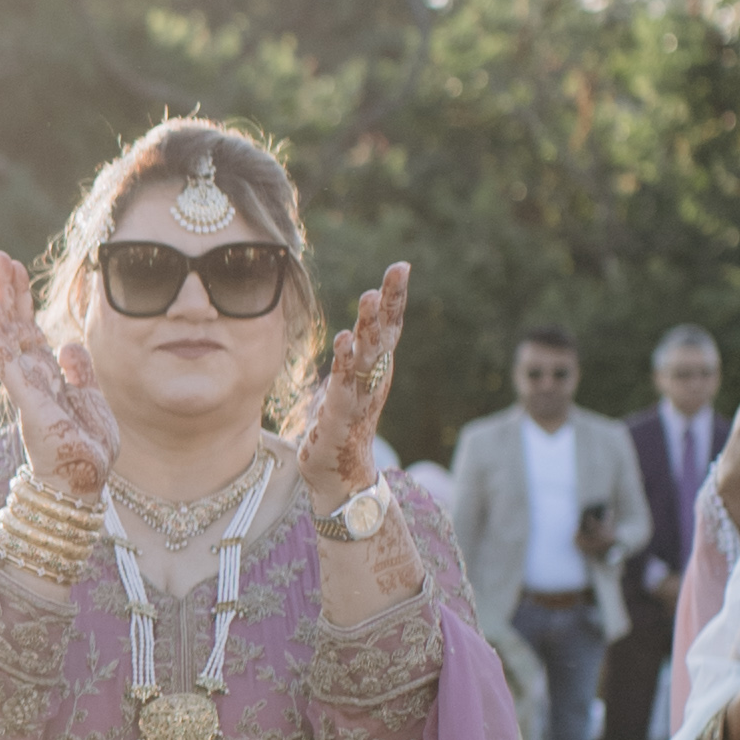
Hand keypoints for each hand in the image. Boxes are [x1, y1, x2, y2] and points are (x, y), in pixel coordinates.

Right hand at [0, 250, 116, 499]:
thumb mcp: (92, 399)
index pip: (28, 327)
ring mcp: (25, 385)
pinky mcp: (26, 396)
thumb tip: (69, 343)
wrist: (84, 482)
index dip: (21, 297)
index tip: (13, 268)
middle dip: (4, 290)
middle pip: (12, 323)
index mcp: (47, 374)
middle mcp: (31, 375)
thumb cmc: (88, 450)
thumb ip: (80, 371)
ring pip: (3, 335)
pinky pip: (5, 360)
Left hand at [289, 264, 408, 516]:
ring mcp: (360, 395)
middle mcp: (373, 377)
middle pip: (384, 334)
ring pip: (366, 354)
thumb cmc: (340, 421)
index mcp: (375, 366)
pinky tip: (343, 340)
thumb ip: (352, 352)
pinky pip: (344, 384)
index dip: (395, 297)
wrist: (337, 474)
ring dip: (368, 325)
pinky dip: (344, 362)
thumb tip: (353, 326)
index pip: (388, 326)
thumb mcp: (347, 380)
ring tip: (368, 296)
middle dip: (389, 302)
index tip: (402, 266)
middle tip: (395, 272)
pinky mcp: (341, 415)